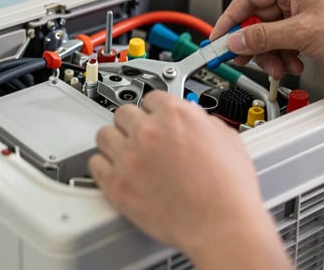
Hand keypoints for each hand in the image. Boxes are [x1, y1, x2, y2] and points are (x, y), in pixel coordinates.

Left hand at [88, 91, 289, 268]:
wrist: (221, 225)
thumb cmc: (229, 189)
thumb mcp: (228, 139)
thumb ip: (204, 123)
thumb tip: (196, 121)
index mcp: (175, 114)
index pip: (152, 98)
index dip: (155, 111)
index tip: (154, 118)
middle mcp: (148, 131)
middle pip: (124, 113)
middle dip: (133, 124)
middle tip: (140, 138)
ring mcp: (129, 157)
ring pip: (104, 135)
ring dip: (114, 142)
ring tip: (123, 152)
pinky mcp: (116, 184)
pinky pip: (95, 165)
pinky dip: (103, 167)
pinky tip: (113, 171)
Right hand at [211, 0, 323, 78]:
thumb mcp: (303, 33)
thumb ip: (264, 37)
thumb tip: (236, 41)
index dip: (230, 19)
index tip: (217, 39)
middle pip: (258, 19)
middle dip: (255, 43)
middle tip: (245, 60)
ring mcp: (305, 11)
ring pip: (272, 34)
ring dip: (272, 54)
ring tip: (282, 66)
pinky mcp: (312, 28)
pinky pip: (286, 41)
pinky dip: (286, 55)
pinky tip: (296, 63)